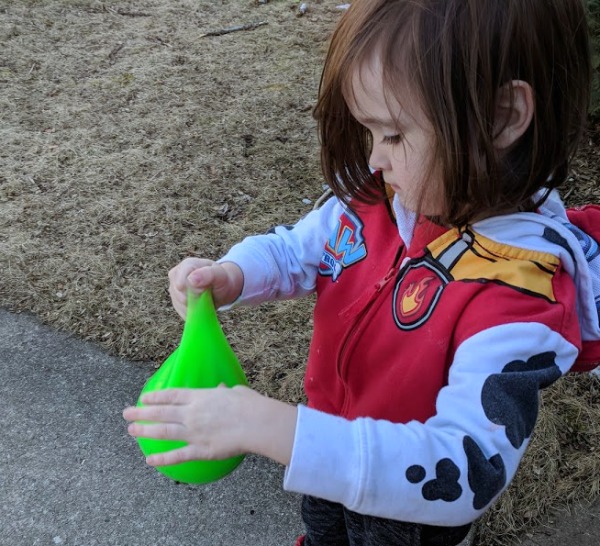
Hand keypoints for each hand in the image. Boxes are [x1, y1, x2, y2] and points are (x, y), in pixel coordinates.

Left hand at [123, 386, 296, 466]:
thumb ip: (225, 391)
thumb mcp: (236, 392)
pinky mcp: (200, 450)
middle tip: (127, 414)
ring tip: (131, 431)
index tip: (144, 398)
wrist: (256, 423)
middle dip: (142, 413)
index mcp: (200, 397)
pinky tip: (150, 460)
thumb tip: (222, 388)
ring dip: (145, 431)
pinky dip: (162, 458)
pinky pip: (177, 455)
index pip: (172, 396)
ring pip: (163, 432)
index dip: (156, 397)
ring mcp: (193, 432)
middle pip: (161, 412)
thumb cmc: (249, 405)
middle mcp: (192, 413)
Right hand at [168, 257, 243, 318]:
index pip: (181, 281)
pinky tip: (200, 306)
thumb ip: (207, 274)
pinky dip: (193, 312)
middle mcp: (176, 276)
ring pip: (180, 304)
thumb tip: (191, 279)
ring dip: (194, 306)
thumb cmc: (220, 279)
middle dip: (194, 298)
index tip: (202, 291)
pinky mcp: (176, 302)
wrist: (220, 288)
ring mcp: (174, 289)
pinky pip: (182, 312)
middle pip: (179, 294)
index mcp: (187, 265)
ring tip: (205, 299)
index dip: (192, 290)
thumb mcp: (219, 274)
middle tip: (206, 294)